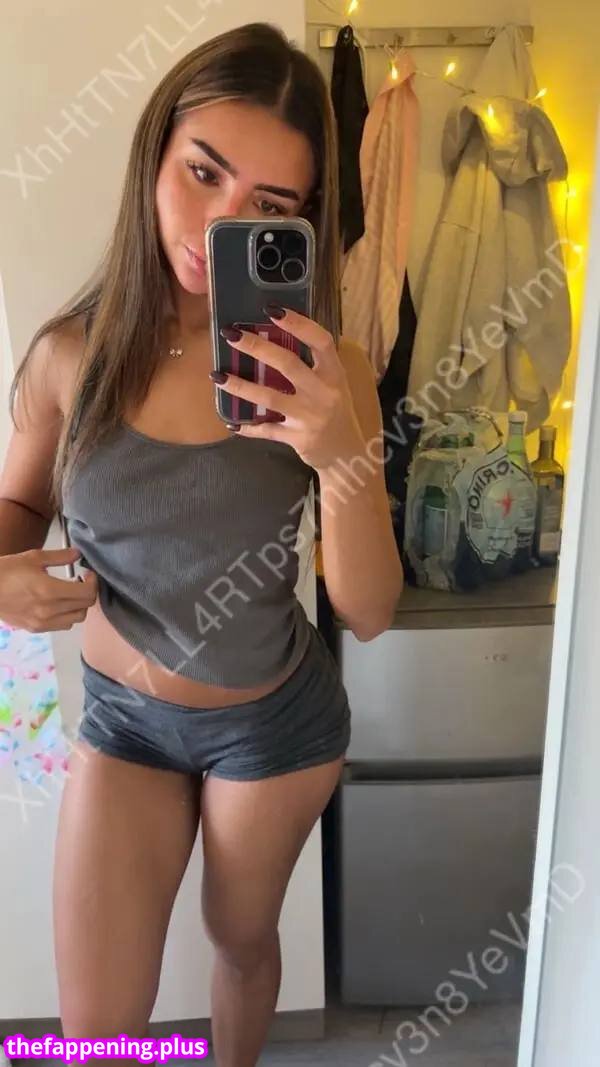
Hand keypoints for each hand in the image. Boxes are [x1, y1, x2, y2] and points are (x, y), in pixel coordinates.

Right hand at [0, 547, 97, 632]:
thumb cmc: (7, 570)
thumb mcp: (34, 557)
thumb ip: (59, 557)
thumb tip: (78, 554)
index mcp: (50, 590)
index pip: (87, 593)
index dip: (93, 582)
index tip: (87, 573)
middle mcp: (50, 610)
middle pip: (85, 606)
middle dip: (88, 592)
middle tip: (80, 580)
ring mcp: (43, 622)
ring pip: (77, 618)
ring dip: (79, 605)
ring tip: (70, 593)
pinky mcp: (36, 629)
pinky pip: (62, 625)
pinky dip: (67, 615)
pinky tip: (59, 604)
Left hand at [211, 306, 365, 470]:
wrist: (347, 454)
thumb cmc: (336, 411)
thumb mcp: (333, 384)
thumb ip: (313, 365)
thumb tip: (276, 336)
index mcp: (334, 374)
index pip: (320, 342)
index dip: (298, 324)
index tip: (272, 310)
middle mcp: (323, 393)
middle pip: (288, 364)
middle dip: (256, 347)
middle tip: (231, 334)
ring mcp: (309, 417)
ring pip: (270, 397)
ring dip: (241, 386)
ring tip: (218, 376)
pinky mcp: (298, 438)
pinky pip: (267, 430)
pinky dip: (249, 428)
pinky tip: (231, 424)